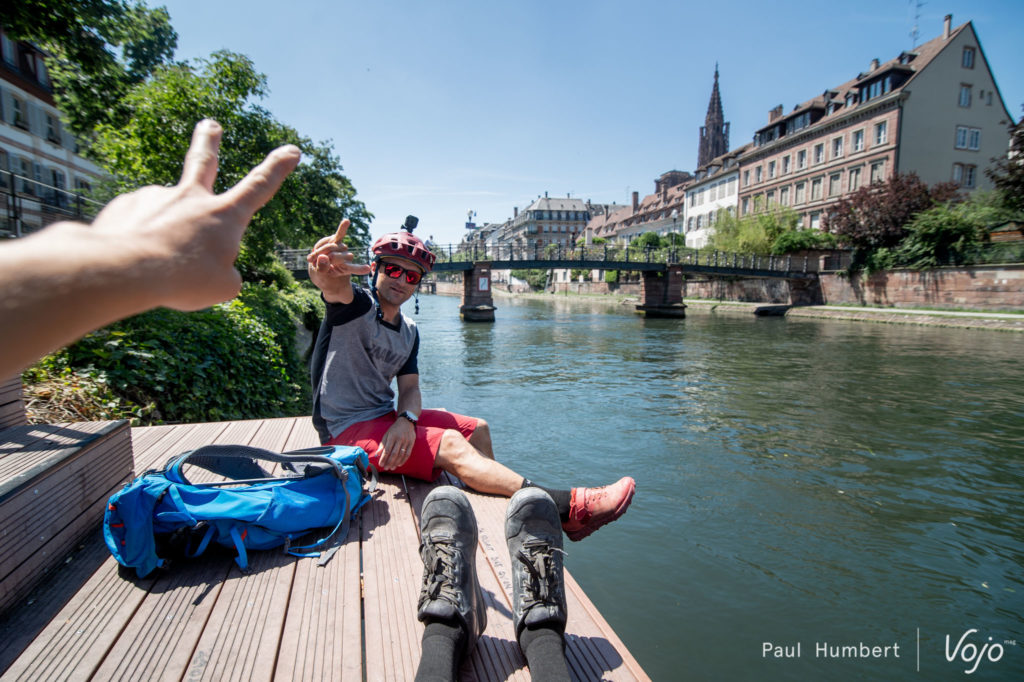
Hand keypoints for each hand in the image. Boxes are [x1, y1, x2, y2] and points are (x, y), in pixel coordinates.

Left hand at [89, 119, 300, 310]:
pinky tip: (131, 259)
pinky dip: (136, 242)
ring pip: (164, 217)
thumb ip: (224, 272)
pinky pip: (135, 227)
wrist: (125, 270)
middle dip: (209, 140)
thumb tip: (207, 262)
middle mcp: (190, 198)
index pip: (259, 186)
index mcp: (223, 215)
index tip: (292, 150)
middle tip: (210, 124)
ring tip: (154, 261)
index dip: (277, 168)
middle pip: (204, 160)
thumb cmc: (182, 279)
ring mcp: (155, 197)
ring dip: (162, 234)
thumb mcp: (220, 288)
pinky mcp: (124, 207)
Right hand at [306, 219, 372, 294]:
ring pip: (330, 247)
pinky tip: (346, 221)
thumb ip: (322, 267)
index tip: (367, 268)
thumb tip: (322, 257)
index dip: (359, 269)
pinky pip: (340, 233)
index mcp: (345, 268)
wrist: (319, 263)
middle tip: (313, 263)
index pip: (353, 268)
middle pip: (334, 256)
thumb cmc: (322, 271)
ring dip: (319, 251)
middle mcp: (346, 257)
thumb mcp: (320, 274)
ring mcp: (342, 248)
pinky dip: (342, 227)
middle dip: (321, 258)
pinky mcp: (336, 240)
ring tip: (312, 258)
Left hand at [375, 417, 416, 469]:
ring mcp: (406, 441)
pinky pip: (408, 454)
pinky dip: (403, 460)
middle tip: (386, 468)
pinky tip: (399, 464)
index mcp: (392, 437)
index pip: (387, 450)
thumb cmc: (394, 429)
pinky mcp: (412, 443)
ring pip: (401, 455)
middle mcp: (399, 439)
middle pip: (394, 454)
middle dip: (389, 462)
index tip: (380, 464)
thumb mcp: (386, 435)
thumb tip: (377, 454)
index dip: (383, 458)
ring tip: (391, 468)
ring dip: (396, 463)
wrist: (406, 422)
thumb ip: (382, 444)